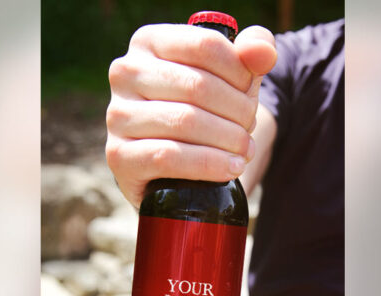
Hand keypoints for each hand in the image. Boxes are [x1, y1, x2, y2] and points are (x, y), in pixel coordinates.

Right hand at [105, 23, 276, 207]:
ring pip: (184, 122)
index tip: (250, 95)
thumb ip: (255, 52)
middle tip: (248, 131)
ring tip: (243, 151)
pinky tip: (229, 169)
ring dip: (227, 140)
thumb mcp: (234, 78)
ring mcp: (117, 115)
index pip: (205, 46)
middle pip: (197, 86)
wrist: (178, 167)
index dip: (240, 74)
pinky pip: (168, 157)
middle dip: (237, 112)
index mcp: (149, 42)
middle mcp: (125, 73)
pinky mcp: (118, 155)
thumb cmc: (207, 111)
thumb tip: (263, 52)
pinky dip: (208, 164)